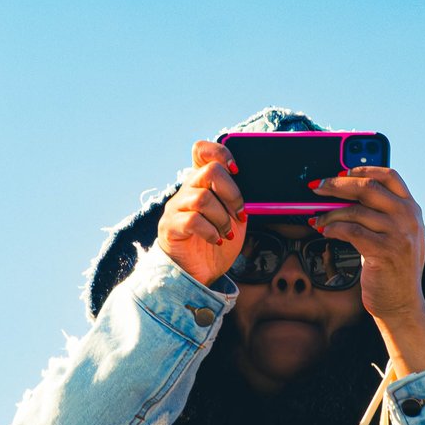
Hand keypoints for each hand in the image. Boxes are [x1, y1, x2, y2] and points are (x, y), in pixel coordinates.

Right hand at [156, 140, 246, 286]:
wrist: (199, 273)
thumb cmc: (217, 241)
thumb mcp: (235, 217)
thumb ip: (238, 200)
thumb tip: (256, 188)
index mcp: (202, 182)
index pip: (202, 150)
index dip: (220, 152)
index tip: (236, 170)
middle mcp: (186, 189)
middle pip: (209, 171)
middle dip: (232, 194)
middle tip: (239, 214)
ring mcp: (175, 207)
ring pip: (203, 198)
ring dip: (222, 218)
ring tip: (227, 233)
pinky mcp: (169, 227)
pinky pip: (192, 220)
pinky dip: (211, 231)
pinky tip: (217, 240)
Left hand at [309, 168, 424, 377]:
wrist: (402, 304)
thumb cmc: (393, 269)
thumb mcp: (398, 235)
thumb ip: (383, 213)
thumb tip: (346, 193)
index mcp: (411, 208)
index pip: (389, 175)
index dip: (363, 167)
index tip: (341, 170)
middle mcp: (408, 217)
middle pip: (368, 187)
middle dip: (337, 184)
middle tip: (316, 187)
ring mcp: (398, 234)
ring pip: (355, 210)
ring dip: (329, 213)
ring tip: (316, 219)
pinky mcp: (385, 251)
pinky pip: (351, 231)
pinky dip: (333, 228)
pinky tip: (325, 231)